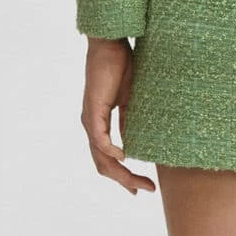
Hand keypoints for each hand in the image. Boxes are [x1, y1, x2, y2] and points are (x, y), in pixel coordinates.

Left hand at [81, 38, 156, 193]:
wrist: (111, 46)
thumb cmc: (121, 68)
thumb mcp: (129, 101)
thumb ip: (129, 122)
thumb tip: (136, 142)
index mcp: (99, 125)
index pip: (107, 159)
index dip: (123, 175)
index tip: (140, 187)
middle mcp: (91, 127)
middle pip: (103, 166)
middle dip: (125, 181)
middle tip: (145, 189)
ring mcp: (90, 120)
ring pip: (101, 158)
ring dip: (121, 173)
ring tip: (140, 182)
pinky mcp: (93, 111)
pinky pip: (100, 139)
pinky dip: (111, 152)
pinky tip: (124, 158)